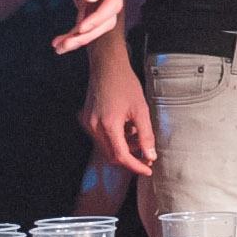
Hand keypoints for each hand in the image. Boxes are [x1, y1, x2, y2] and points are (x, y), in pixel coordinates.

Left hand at [41, 0, 125, 53]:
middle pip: (105, 18)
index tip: (81, 28)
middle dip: (87, 34)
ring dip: (78, 36)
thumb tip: (91, 0)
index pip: (113, 4)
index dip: (99, 19)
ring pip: (93, 21)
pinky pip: (82, 15)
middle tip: (66, 45)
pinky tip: (59, 39)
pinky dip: (72, 29)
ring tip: (58, 47)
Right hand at [83, 55, 157, 177]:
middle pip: (112, 155)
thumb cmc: (125, 84)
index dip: (136, 166)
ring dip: (122, 148)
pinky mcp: (86, 119)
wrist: (107, 66)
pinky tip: (126, 128)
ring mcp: (88, 124)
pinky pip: (101, 137)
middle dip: (130, 158)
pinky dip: (115, 138)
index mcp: (108, 125)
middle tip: (146, 155)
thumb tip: (150, 156)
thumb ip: (146, 135)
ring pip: (106, 147)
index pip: (121, 156)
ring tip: (138, 136)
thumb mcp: (141, 110)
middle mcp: (94, 127)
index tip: (148, 170)